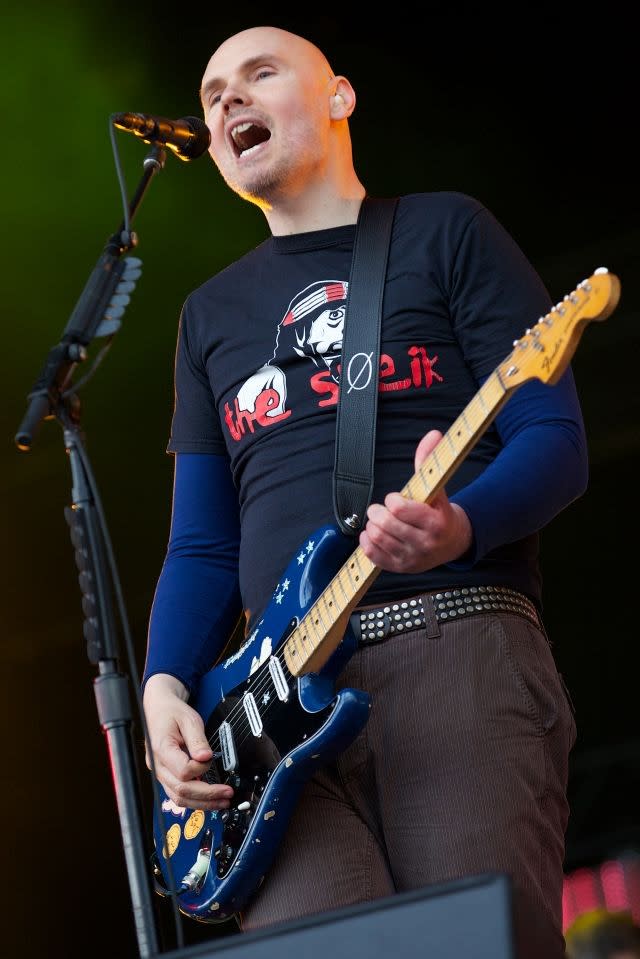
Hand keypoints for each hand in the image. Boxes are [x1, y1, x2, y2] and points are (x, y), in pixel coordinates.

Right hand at [142, 673, 232, 811]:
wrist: (158, 709)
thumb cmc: (172, 713)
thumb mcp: (188, 719)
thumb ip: (198, 740)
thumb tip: (206, 758)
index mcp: (161, 749)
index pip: (182, 771)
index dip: (200, 769)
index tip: (210, 759)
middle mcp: (157, 765)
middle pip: (181, 790)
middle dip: (207, 795)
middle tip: (227, 794)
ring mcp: (160, 772)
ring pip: (178, 797)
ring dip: (201, 803)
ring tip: (221, 801)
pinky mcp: (165, 775)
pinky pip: (177, 793)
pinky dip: (194, 799)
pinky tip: (208, 798)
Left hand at [359, 429, 472, 573]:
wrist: (454, 543)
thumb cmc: (441, 513)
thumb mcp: (437, 489)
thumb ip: (430, 461)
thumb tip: (433, 434)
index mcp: (435, 523)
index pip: (399, 509)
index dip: (392, 500)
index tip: (396, 499)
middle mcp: (424, 544)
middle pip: (384, 524)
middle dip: (378, 511)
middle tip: (383, 509)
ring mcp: (410, 559)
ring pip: (376, 537)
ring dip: (372, 524)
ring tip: (381, 520)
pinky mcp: (399, 568)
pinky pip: (371, 554)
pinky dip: (367, 540)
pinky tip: (376, 533)